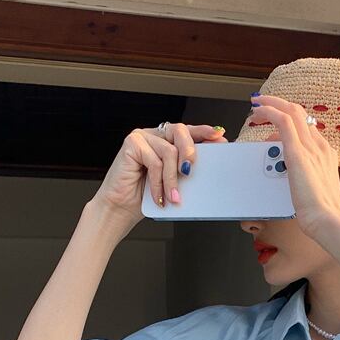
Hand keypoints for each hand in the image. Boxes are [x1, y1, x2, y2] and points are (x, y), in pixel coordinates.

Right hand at [94, 122, 227, 220]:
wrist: (120, 209)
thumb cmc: (145, 196)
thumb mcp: (173, 181)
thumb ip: (185, 168)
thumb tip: (209, 165)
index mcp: (166, 140)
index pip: (188, 131)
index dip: (204, 131)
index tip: (219, 136)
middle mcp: (155, 135)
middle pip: (180, 131)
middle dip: (190, 151)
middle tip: (190, 172)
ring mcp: (142, 137)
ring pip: (169, 152)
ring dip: (172, 179)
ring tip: (173, 198)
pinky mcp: (131, 144)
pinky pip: (154, 162)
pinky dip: (158, 183)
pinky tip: (158, 196)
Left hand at [250, 94, 339, 239]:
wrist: (327, 220)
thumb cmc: (319, 212)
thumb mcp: (313, 189)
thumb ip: (303, 176)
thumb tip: (286, 171)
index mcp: (326, 153)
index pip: (308, 127)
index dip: (291, 120)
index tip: (278, 120)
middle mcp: (320, 146)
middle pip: (301, 113)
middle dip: (280, 103)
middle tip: (262, 102)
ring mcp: (310, 147)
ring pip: (292, 112)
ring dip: (272, 105)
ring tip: (256, 109)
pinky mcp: (298, 153)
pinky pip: (283, 121)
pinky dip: (269, 111)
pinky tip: (258, 111)